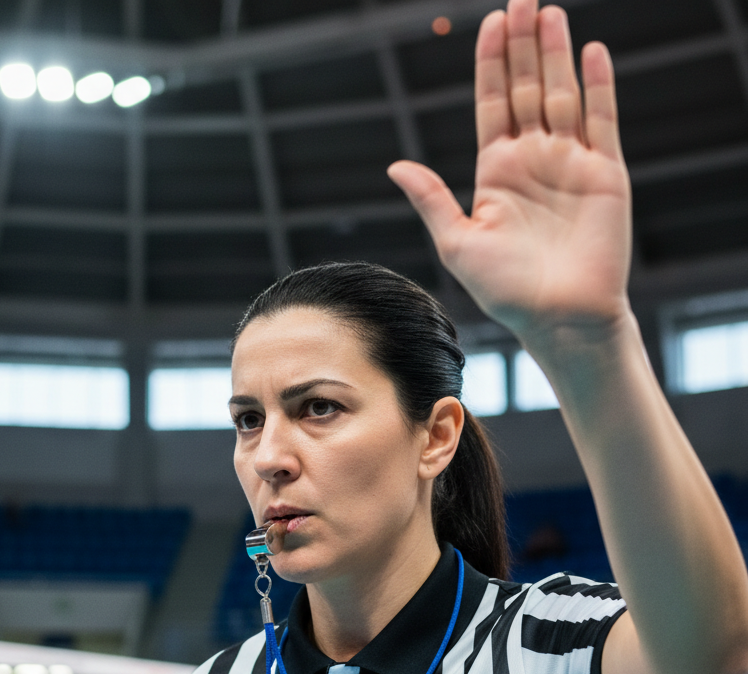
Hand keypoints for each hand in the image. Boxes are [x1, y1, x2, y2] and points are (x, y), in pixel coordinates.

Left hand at [388, 0, 631, 357]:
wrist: (558, 316)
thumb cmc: (505, 290)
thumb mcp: (457, 243)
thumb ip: (431, 199)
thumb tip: (395, 164)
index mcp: (497, 173)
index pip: (493, 104)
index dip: (492, 63)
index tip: (491, 23)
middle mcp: (534, 160)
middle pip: (526, 88)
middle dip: (523, 45)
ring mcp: (571, 163)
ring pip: (562, 94)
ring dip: (556, 53)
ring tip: (549, 11)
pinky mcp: (605, 173)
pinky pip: (602, 120)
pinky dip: (598, 85)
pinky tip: (590, 51)